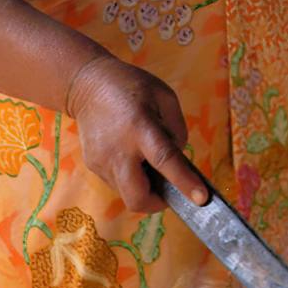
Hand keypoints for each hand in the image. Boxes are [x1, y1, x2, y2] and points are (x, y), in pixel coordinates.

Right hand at [65, 55, 211, 211]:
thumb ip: (176, 129)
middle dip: (157, 203)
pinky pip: (117, 184)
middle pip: (137, 197)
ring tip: (148, 165)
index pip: (164, 160)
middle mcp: (118, 150)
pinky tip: (132, 157)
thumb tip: (179, 160)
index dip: (184, 182)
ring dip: (143, 190)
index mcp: (140, 127)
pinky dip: (130, 180)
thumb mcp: (164, 97)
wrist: (86, 85)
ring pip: (126, 194)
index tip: (201, 199)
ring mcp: (101, 161)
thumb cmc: (131, 87)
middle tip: (169, 191)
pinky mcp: (92, 165)